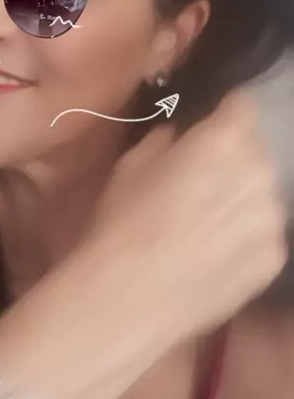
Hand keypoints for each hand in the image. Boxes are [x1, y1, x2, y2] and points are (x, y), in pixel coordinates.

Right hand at [87, 89, 287, 348]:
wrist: (131, 294)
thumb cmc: (123, 220)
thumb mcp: (131, 166)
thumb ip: (164, 141)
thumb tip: (176, 137)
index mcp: (224, 138)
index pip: (242, 105)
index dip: (224, 113)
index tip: (210, 126)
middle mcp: (260, 171)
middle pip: (256, 150)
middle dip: (233, 158)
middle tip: (200, 180)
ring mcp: (273, 218)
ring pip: (263, 193)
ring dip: (242, 198)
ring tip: (206, 223)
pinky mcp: (275, 258)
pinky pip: (264, 234)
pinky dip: (245, 237)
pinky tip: (213, 253)